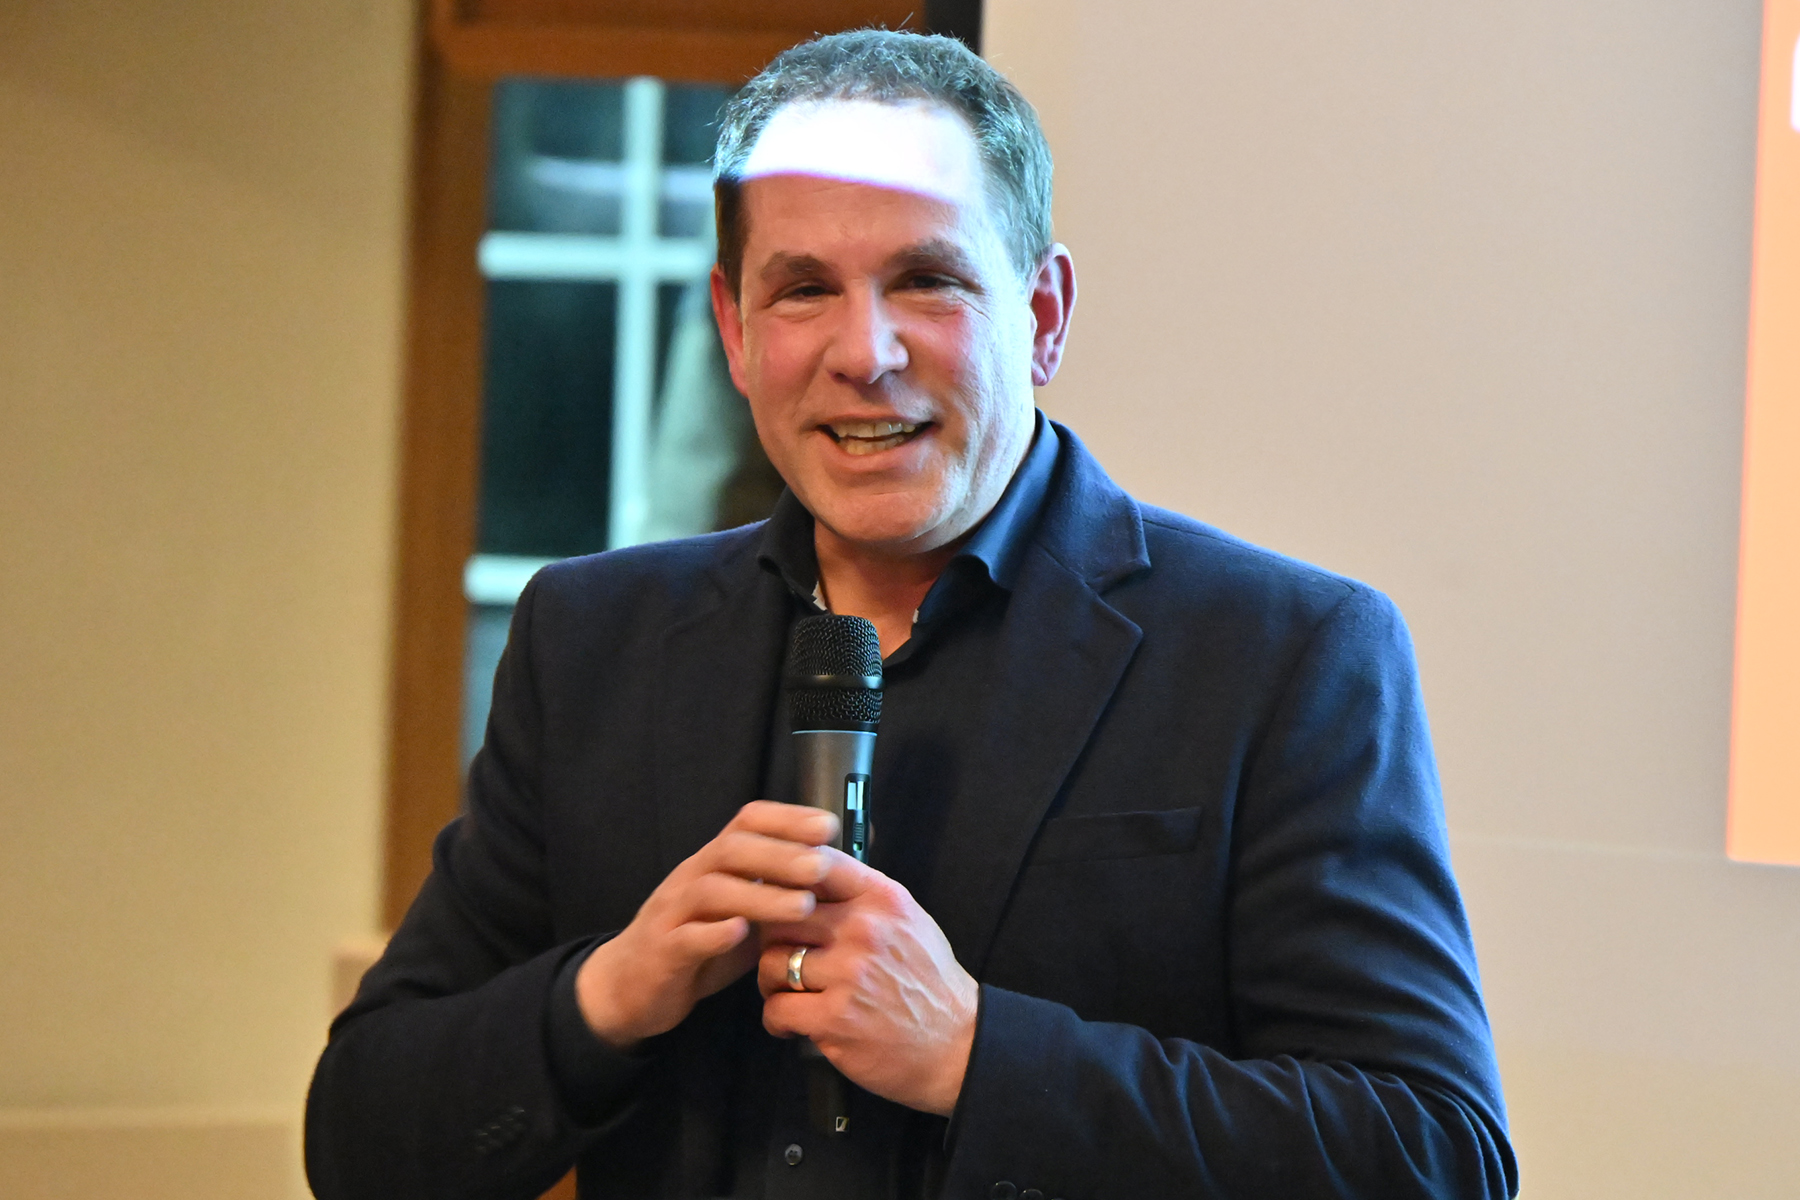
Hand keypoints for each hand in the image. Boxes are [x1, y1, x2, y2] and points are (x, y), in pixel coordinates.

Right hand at [576, 801, 837, 1047]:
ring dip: (760, 895)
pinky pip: (685, 937)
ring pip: (712, 890)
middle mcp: (692, 877)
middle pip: (733, 849)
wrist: (632, 985)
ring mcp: (673, 912)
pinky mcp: (662, 951)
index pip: (748, 822)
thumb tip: (837, 872)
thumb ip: (778, 891)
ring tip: (802, 906)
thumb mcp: (743, 910)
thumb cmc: (699, 941)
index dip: (787, 818)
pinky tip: (741, 933)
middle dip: (781, 854)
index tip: (828, 826)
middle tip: (823, 865)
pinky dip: (714, 933)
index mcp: (715, 862)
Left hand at [757, 851, 977, 1116]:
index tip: (774, 893)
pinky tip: (792, 1023)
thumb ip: (863, 898)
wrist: (957, 1045)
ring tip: (788, 992)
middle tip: (780, 955)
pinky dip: (777, 1019)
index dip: (785, 875)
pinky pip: (777, 1008)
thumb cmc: (928, 984)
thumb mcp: (909, 922)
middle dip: (772, 939)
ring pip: (771, 962)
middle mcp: (865, 930)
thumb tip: (811, 878)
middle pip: (781, 916)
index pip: (818, 864)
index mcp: (882, 900)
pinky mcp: (835, 1018)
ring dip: (771, 982)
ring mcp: (849, 975)